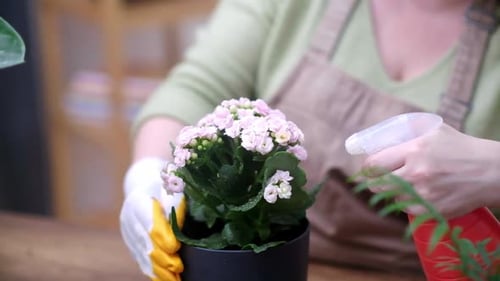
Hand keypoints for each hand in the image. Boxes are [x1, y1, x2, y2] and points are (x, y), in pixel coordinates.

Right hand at [120, 158, 185, 280]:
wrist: (143, 185)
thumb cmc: (164, 184)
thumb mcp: (169, 184)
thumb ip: (175, 200)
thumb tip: (180, 219)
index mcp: (138, 201)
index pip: (149, 220)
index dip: (162, 234)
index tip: (175, 245)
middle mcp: (129, 219)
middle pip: (145, 242)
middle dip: (162, 257)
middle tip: (178, 266)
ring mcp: (128, 234)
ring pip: (143, 256)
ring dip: (159, 270)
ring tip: (176, 279)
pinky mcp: (131, 245)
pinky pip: (141, 262)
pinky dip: (154, 273)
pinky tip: (167, 280)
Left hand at [363, 124, 499, 218]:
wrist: (491, 172)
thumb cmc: (461, 149)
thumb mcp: (434, 131)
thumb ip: (407, 134)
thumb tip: (381, 138)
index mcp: (414, 150)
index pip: (374, 164)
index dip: (368, 168)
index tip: (369, 169)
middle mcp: (416, 172)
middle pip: (377, 184)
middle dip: (375, 182)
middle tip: (378, 180)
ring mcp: (423, 194)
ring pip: (391, 197)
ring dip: (393, 192)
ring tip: (403, 185)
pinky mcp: (431, 210)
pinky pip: (406, 209)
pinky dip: (407, 203)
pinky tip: (417, 195)